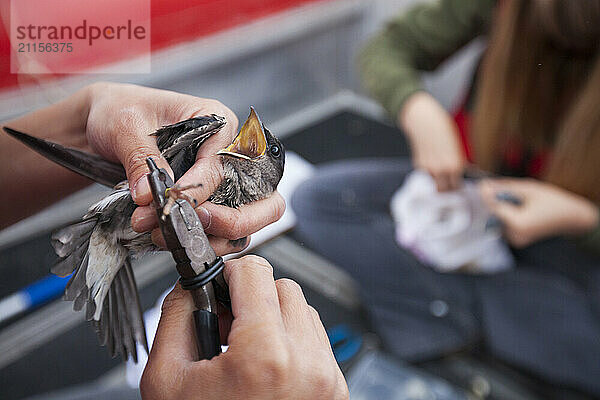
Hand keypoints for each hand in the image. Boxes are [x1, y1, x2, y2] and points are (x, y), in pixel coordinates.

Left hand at [84, 83, 284, 254]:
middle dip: (233, 221)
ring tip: (169, 236)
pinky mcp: (207, 202)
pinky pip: (220, 232)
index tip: (172, 206)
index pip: (222, 166)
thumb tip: (150, 196)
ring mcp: (221, 181)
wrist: (101, 122)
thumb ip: (141, 160)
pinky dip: (203, 242)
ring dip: (212, 238)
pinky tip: (173, 240)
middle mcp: (228, 153)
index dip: (198, 191)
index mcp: (218, 123)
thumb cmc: (121, 109)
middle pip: (262, 199)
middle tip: (195, 226)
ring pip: (245, 223)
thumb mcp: (126, 126)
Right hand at [141, 255, 348, 399]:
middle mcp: (307, 364)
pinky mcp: (336, 390)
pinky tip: (266, 366)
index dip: (228, 275)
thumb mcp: (166, 380)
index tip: (217, 287)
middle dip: (251, 298)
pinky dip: (291, 340)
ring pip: (303, 310)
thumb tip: (192, 286)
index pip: (255, 274)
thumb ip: (176, 317)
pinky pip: (316, 340)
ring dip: (274, 318)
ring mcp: (328, 378)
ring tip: (246, 350)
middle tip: (226, 325)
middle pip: (283, 287)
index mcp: (265, 357)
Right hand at [399, 92, 464, 190]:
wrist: (424, 121)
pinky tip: (432, 161)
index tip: (458, 185)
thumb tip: (462, 172)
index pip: (456, 186)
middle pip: (442, 190)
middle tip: (449, 184)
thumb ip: (458, 162)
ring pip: (433, 182)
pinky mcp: (418, 164)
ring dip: (437, 180)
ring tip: (440, 171)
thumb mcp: (457, 147)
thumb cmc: (443, 130)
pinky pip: (426, 173)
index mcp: (454, 165)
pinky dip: (429, 171)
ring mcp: (428, 168)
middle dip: (446, 189)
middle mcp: (441, 169)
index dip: (457, 187)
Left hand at [479, 178, 598, 247]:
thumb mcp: (528, 188)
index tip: (481, 183)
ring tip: (523, 203)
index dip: (486, 195)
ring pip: (499, 219)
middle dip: (498, 201)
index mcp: (518, 223)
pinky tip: (523, 211)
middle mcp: (514, 235)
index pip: (493, 208)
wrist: (571, 217)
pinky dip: (509, 215)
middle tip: (512, 193)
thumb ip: (504, 187)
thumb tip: (484, 185)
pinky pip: (505, 224)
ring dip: (504, 208)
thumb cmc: (552, 201)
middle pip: (494, 213)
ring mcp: (515, 240)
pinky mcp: (516, 241)